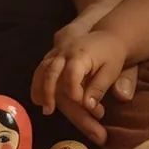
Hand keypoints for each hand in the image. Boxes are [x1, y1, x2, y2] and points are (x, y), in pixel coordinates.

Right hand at [32, 30, 131, 145]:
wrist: (107, 35)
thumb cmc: (112, 54)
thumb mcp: (112, 70)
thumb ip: (99, 87)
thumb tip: (87, 106)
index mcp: (81, 55)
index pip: (71, 73)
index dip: (74, 91)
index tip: (83, 106)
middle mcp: (64, 52)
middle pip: (52, 74)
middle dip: (50, 94)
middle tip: (51, 112)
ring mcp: (56, 53)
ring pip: (42, 71)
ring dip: (40, 91)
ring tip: (45, 109)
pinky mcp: (52, 56)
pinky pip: (40, 70)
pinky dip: (37, 84)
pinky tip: (38, 100)